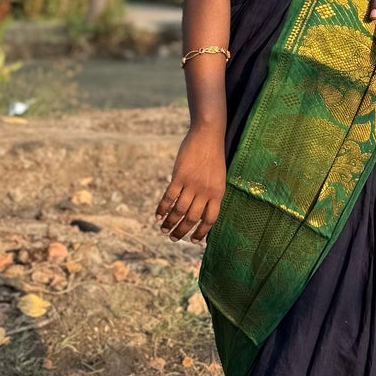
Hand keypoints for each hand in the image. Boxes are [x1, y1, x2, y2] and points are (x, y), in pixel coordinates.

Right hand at [156, 125, 225, 240]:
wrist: (208, 135)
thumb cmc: (213, 156)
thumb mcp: (218, 177)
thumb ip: (211, 193)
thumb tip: (201, 210)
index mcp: (218, 193)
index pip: (210, 220)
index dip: (201, 233)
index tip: (193, 241)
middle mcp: (205, 191)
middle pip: (192, 218)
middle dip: (181, 231)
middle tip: (173, 238)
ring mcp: (192, 184)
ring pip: (179, 210)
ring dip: (170, 223)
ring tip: (163, 230)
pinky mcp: (179, 176)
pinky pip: (169, 197)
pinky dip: (162, 208)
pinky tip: (158, 216)